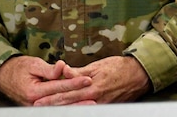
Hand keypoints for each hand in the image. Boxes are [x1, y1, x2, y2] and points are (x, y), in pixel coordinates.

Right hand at [0, 56, 92, 105]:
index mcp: (33, 91)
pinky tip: (78, 105)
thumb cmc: (19, 68)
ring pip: (58, 107)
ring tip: (90, 104)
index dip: (74, 83)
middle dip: (78, 98)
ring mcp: (36, 107)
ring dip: (74, 106)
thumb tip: (62, 67)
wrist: (4, 76)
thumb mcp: (33, 64)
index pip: (58, 87)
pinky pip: (54, 107)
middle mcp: (34, 102)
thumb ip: (49, 69)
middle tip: (94, 97)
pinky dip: (67, 107)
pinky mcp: (38, 108)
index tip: (88, 80)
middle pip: (60, 101)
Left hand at [34, 56, 150, 105]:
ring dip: (63, 110)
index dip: (50, 98)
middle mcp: (94, 100)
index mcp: (91, 88)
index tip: (38, 101)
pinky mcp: (106, 108)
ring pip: (77, 109)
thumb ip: (79, 72)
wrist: (139, 75)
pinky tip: (70, 110)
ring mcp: (100, 106)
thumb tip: (63, 72)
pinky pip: (88, 110)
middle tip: (37, 109)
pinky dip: (77, 110)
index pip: (66, 95)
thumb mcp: (98, 66)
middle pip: (69, 105)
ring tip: (50, 111)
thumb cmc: (119, 67)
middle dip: (52, 107)